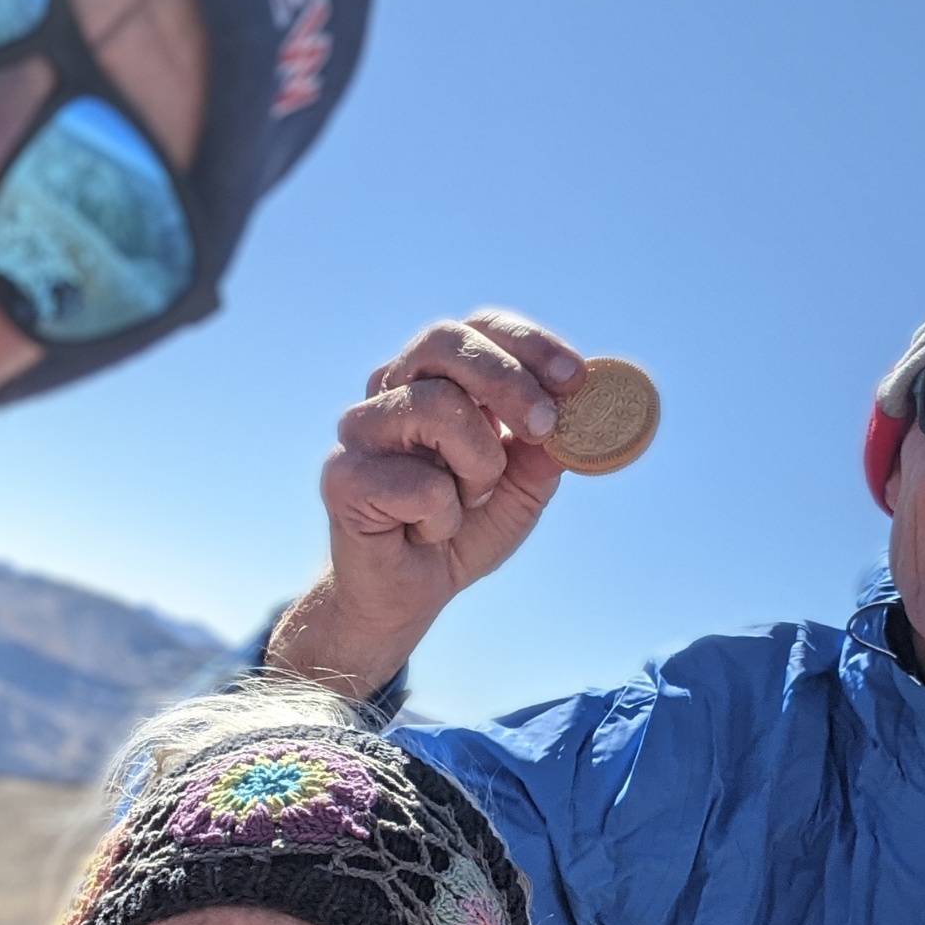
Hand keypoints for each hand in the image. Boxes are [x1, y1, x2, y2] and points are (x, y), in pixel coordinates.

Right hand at [269, 310, 584, 693]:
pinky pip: (420, 483)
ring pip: (436, 407)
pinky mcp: (341, 475)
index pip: (477, 329)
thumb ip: (546, 451)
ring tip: (467, 501)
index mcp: (435, 378)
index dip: (529, 345)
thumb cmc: (462, 528)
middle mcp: (392, 390)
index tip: (576, 380)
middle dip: (508, 380)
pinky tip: (425, 533)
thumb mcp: (522, 489)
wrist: (408, 594)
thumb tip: (582, 415)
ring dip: (478, 466)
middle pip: (444, 341)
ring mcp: (360, 428)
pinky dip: (443, 518)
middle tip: (545, 426)